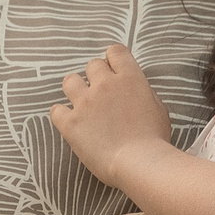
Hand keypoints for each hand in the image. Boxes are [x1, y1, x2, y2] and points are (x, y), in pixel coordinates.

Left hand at [47, 45, 173, 184]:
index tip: (113, 71)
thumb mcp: (159, 109)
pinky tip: (70, 122)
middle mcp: (105, 84)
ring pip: (70, 81)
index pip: (115, 52)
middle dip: (96, 77)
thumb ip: (144, 93)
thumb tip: (134, 89)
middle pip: (93, 65)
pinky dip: (61, 114)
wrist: (139, 162)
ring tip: (82, 104)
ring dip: (76, 89)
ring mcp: (85, 102)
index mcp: (130, 78)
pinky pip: (56, 110)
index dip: (113, 60)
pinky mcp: (71, 122)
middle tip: (101, 94)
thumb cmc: (155, 139)